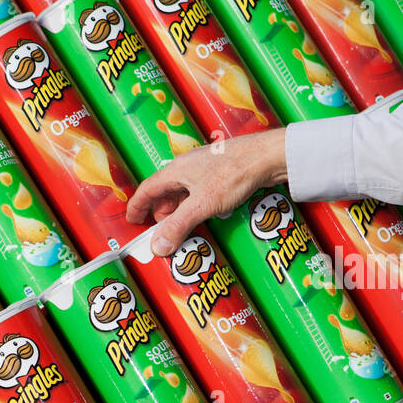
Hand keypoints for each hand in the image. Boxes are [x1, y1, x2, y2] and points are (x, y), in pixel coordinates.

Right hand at [127, 129, 288, 255]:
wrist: (269, 156)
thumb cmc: (235, 172)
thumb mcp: (202, 204)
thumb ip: (178, 226)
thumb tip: (158, 247)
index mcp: (176, 170)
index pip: (147, 190)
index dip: (137, 207)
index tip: (133, 222)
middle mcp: (187, 167)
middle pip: (165, 192)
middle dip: (161, 214)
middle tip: (162, 232)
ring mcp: (205, 169)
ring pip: (183, 192)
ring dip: (180, 211)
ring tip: (184, 227)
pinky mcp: (221, 172)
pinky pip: (200, 192)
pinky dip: (196, 206)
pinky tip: (206, 215)